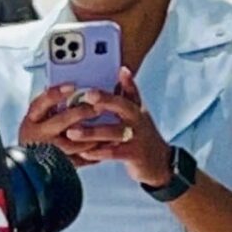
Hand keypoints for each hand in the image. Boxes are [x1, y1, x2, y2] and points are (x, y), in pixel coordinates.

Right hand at [16, 83, 113, 162]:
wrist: (31, 167)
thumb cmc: (38, 135)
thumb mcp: (37, 120)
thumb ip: (52, 107)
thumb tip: (77, 90)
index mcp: (31, 120)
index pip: (43, 102)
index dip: (57, 93)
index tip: (73, 86)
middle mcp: (39, 135)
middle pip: (62, 120)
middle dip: (82, 112)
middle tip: (99, 107)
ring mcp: (50, 151)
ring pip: (74, 142)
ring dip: (93, 134)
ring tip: (109, 127)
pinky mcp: (60, 165)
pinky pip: (81, 159)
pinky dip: (96, 152)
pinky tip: (107, 144)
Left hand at [60, 68, 175, 186]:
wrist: (160, 162)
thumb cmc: (142, 133)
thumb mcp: (138, 112)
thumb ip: (128, 93)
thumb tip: (122, 70)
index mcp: (136, 108)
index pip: (129, 91)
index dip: (123, 81)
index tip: (116, 71)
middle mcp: (138, 120)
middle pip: (122, 106)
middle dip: (106, 100)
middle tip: (87, 96)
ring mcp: (136, 138)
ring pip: (112, 132)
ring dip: (91, 132)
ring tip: (72, 132)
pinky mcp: (133, 155)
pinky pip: (113, 153)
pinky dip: (97, 152)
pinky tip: (82, 152)